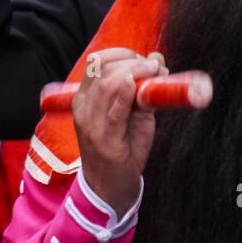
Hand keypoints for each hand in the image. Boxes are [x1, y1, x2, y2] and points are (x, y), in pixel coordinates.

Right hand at [72, 48, 168, 216]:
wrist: (110, 188)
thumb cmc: (123, 148)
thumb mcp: (132, 114)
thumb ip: (142, 88)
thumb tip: (157, 58)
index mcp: (85, 98)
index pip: (97, 62)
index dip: (123, 54)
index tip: (145, 59)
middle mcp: (84, 108)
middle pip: (102, 69)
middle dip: (132, 60)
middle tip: (155, 67)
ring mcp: (92, 124)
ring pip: (107, 85)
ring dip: (135, 72)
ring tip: (155, 73)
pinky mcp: (105, 140)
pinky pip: (113, 112)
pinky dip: (125, 94)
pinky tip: (135, 84)